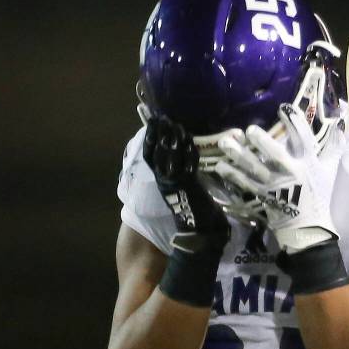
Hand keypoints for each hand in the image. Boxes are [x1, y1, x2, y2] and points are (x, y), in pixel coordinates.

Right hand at [142, 115, 228, 254]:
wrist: (198, 231)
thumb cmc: (193, 209)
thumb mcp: (183, 188)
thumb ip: (178, 174)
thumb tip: (180, 156)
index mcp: (162, 180)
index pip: (151, 156)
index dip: (150, 139)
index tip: (152, 123)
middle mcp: (164, 180)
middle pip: (158, 152)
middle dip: (158, 134)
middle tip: (160, 117)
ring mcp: (175, 182)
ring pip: (169, 156)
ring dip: (171, 139)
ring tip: (172, 123)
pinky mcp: (188, 184)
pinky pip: (186, 164)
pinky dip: (187, 151)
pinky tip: (188, 139)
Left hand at [213, 103, 343, 253]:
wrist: (309, 227)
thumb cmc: (320, 195)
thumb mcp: (329, 170)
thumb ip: (334, 147)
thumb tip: (342, 125)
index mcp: (308, 163)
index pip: (303, 139)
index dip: (294, 122)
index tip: (284, 107)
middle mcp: (291, 173)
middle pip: (275, 155)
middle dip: (262, 142)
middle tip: (250, 130)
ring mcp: (275, 185)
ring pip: (254, 167)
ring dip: (238, 154)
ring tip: (225, 141)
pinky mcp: (262, 195)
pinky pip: (244, 183)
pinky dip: (232, 174)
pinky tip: (219, 164)